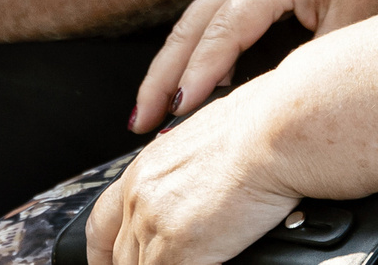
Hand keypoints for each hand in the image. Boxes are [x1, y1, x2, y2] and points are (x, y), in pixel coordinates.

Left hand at [92, 82, 302, 264]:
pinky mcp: (179, 250)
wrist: (275, 132)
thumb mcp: (207, 142)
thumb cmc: (260, 127)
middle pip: (122, 255)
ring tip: (194, 262)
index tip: (107, 262)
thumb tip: (199, 189)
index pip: (102, 223)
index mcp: (145, 169)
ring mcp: (156, 225)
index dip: (102, 252)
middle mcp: (142, 197)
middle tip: (167, 262)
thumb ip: (188, 172)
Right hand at [129, 0, 377, 131]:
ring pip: (189, 26)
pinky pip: (204, 20)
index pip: (223, 34)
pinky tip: (181, 88)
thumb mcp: (355, 17)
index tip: (177, 114)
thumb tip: (288, 109)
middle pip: (188, 30)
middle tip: (139, 125)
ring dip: (165, 69)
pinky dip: (186, 53)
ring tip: (146, 114)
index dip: (198, 76)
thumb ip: (319, 61)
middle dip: (160, 79)